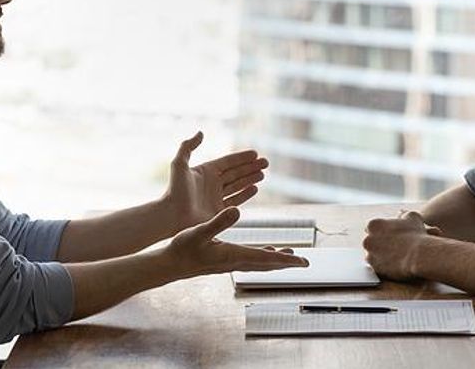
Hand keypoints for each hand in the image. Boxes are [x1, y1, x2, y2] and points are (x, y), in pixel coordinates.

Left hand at [163, 131, 267, 229]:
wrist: (171, 216)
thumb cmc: (174, 190)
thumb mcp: (179, 164)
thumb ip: (188, 146)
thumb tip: (201, 132)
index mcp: (205, 171)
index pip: (228, 162)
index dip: (241, 157)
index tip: (255, 153)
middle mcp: (212, 183)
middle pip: (236, 173)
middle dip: (251, 167)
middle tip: (266, 162)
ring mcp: (216, 197)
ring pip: (238, 185)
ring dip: (250, 179)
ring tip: (263, 174)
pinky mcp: (218, 211)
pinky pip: (236, 200)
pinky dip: (246, 194)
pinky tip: (255, 188)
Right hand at [165, 207, 308, 277]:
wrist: (170, 265)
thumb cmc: (183, 249)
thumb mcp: (200, 231)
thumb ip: (219, 221)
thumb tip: (237, 209)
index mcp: (234, 255)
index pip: (266, 259)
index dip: (286, 260)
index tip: (303, 262)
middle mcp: (235, 261)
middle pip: (267, 264)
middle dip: (286, 262)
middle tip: (304, 262)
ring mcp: (230, 263)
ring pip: (259, 263)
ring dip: (275, 259)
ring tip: (288, 255)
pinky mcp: (224, 261)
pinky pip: (250, 260)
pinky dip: (261, 256)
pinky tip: (262, 252)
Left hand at [363, 211, 436, 280]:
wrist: (420, 255)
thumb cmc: (416, 234)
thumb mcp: (412, 217)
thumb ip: (404, 214)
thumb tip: (402, 213)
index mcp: (373, 225)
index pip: (372, 228)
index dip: (382, 232)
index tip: (390, 236)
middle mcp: (367, 240)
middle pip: (370, 242)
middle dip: (379, 244)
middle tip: (393, 246)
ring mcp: (370, 255)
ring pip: (373, 255)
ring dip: (380, 255)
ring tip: (395, 256)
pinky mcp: (375, 268)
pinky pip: (377, 267)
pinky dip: (384, 266)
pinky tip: (395, 264)